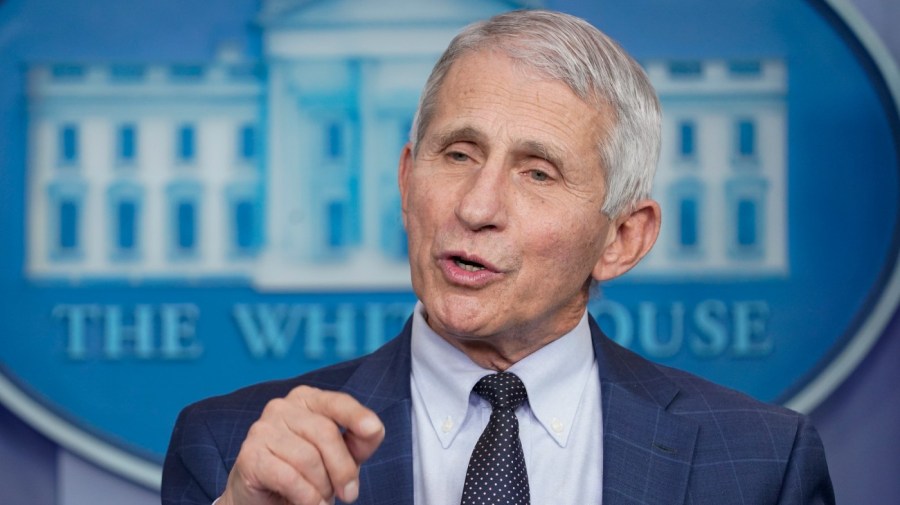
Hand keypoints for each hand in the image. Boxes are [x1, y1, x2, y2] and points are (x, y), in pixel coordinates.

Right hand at [219, 386, 384, 504]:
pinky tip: (309, 504)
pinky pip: (289, 477)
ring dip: (322, 486)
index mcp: (307, 399)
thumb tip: (374, 429)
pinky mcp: (249, 456)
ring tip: (321, 497)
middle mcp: (282, 407)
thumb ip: (359, 440)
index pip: (337, 402)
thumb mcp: (340, 454)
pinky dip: (306, 496)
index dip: (356, 416)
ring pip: (308, 458)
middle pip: (326, 433)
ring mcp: (262, 429)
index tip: (374, 429)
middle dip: (343, 469)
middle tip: (349, 493)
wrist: (264, 497)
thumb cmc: (307, 471)